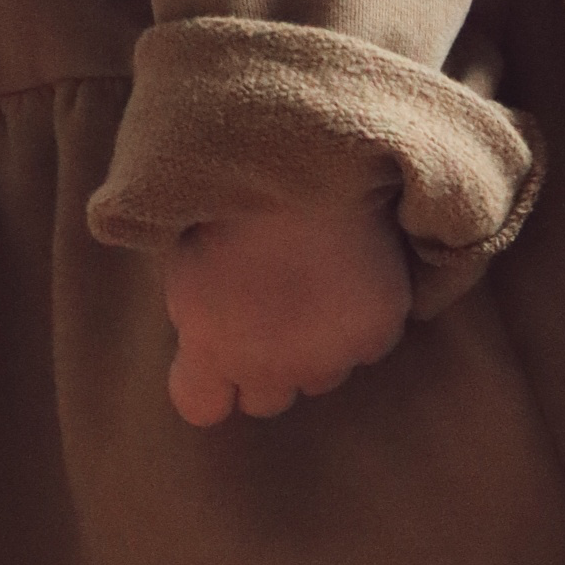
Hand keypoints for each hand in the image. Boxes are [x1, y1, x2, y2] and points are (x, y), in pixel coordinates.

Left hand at [163, 200, 411, 426]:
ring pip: (322, 377)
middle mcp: (270, 365)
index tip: (215, 352)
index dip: (208, 381)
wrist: (307, 156)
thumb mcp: (187, 252)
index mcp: (211, 346)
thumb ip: (198, 309)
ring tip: (313, 285)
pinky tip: (352, 275)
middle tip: (269, 309)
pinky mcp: (377, 330)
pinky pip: (368, 347)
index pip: (201, 408)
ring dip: (316, 346)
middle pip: (265, 400)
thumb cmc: (232, 191)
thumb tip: (207, 326)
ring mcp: (330, 353)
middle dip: (264, 365)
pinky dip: (361, 321)